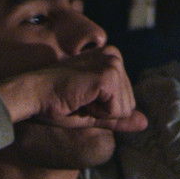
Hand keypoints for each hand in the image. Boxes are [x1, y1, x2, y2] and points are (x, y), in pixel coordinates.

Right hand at [0, 46, 148, 132]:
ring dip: (101, 112)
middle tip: (80, 99)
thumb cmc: (57, 103)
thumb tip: (145, 123)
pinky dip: (99, 112)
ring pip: (125, 108)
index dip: (104, 110)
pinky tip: (81, 98)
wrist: (35, 95)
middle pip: (129, 105)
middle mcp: (114, 55)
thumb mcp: (93, 112)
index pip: (127, 101)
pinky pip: (117, 110)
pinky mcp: (108, 75)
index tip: (82, 98)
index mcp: (111, 59)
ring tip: (79, 97)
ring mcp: (112, 63)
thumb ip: (118, 117)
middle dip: (105, 111)